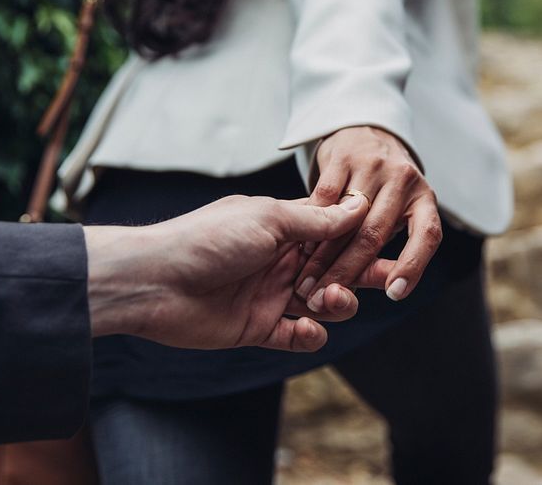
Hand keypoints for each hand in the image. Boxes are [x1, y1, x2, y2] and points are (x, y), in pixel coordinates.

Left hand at [86, 194, 381, 351]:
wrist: (154, 282)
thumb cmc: (207, 239)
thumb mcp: (268, 219)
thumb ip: (315, 220)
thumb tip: (358, 205)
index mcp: (284, 227)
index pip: (334, 231)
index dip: (360, 237)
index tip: (387, 241)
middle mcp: (282, 260)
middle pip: (336, 269)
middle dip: (361, 273)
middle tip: (385, 279)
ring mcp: (271, 295)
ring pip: (324, 303)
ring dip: (336, 303)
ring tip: (327, 301)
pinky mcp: (259, 328)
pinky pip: (298, 336)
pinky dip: (309, 335)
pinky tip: (306, 328)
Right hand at [294, 126, 442, 307]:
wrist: (367, 132)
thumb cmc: (382, 188)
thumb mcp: (396, 211)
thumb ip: (388, 244)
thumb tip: (377, 289)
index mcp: (424, 199)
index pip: (427, 236)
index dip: (412, 266)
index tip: (394, 294)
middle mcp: (403, 180)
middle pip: (374, 234)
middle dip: (346, 272)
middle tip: (323, 298)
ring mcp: (373, 165)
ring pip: (345, 220)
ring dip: (322, 255)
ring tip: (306, 282)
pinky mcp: (344, 155)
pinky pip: (324, 196)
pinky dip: (311, 224)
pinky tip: (300, 246)